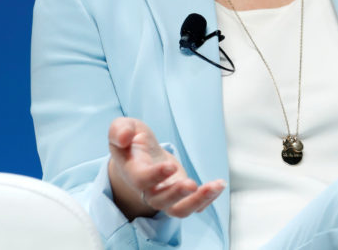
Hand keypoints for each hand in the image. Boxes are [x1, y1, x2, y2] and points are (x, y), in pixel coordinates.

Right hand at [107, 117, 224, 219]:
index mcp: (133, 172)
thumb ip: (119, 130)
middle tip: (191, 184)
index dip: (155, 176)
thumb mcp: (122, 127)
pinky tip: (218, 186)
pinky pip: (194, 206)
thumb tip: (123, 137)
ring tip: (215, 186)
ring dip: (198, 201)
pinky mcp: (180, 196)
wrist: (138, 156)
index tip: (170, 165)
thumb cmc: (131, 141)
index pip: (141, 180)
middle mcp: (149, 189)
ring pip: (179, 210)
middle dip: (177, 194)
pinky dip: (208, 200)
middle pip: (161, 201)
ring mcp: (166, 195)